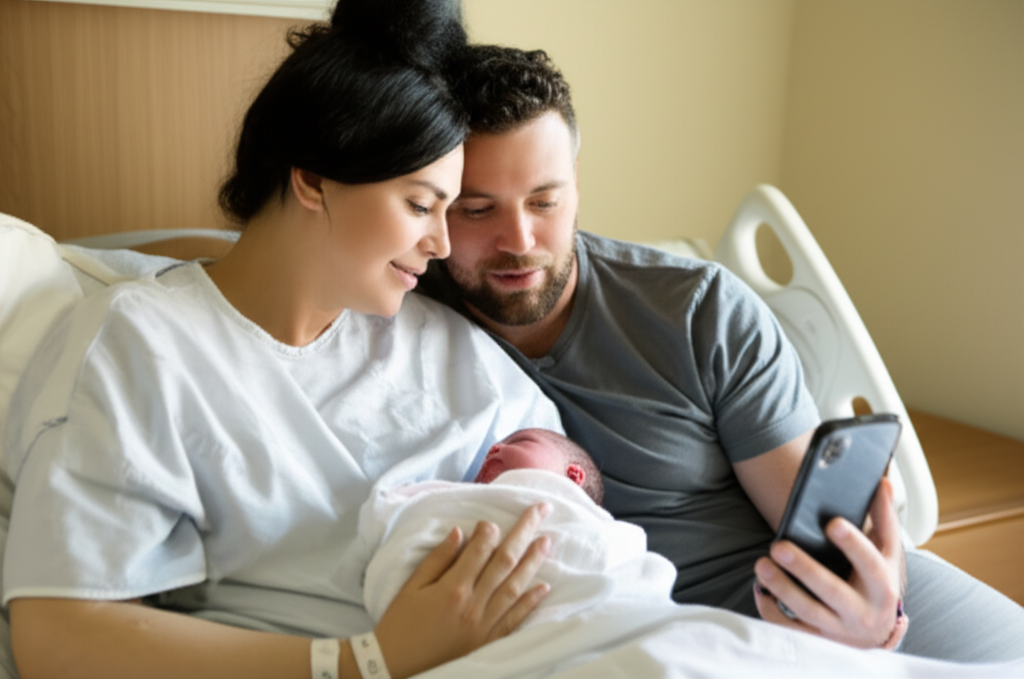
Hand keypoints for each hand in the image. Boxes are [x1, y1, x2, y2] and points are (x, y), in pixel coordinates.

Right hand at [373, 502, 552, 677]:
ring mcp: (483, 625)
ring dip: (533, 562)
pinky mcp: (487, 642)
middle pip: (504, 562)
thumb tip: (459, 532)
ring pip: (514, 587)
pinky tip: (543, 587)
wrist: (395, 668)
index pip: (480, 551)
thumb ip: (438, 559)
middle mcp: (473, 605)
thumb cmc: (399, 625)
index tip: (491, 520)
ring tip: (546, 541)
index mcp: (452, 589)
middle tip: (540, 510)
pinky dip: (530, 603)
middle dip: (524, 532)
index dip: (489, 531)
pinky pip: (514, 619)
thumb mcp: (411, 587)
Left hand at [753, 477, 903, 647]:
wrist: (874, 633)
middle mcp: (862, 612)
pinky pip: (790, 628)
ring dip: (782, 588)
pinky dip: (771, 609)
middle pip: (831, 591)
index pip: (870, 564)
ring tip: (762, 565)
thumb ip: (883, 519)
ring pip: (807, 611)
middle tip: (778, 546)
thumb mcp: (885, 555)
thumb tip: (883, 482)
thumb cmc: (876, 584)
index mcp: (882, 587)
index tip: (832, 523)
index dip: (853, 544)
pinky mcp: (816, 639)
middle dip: (804, 569)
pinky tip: (760, 589)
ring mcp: (838, 629)